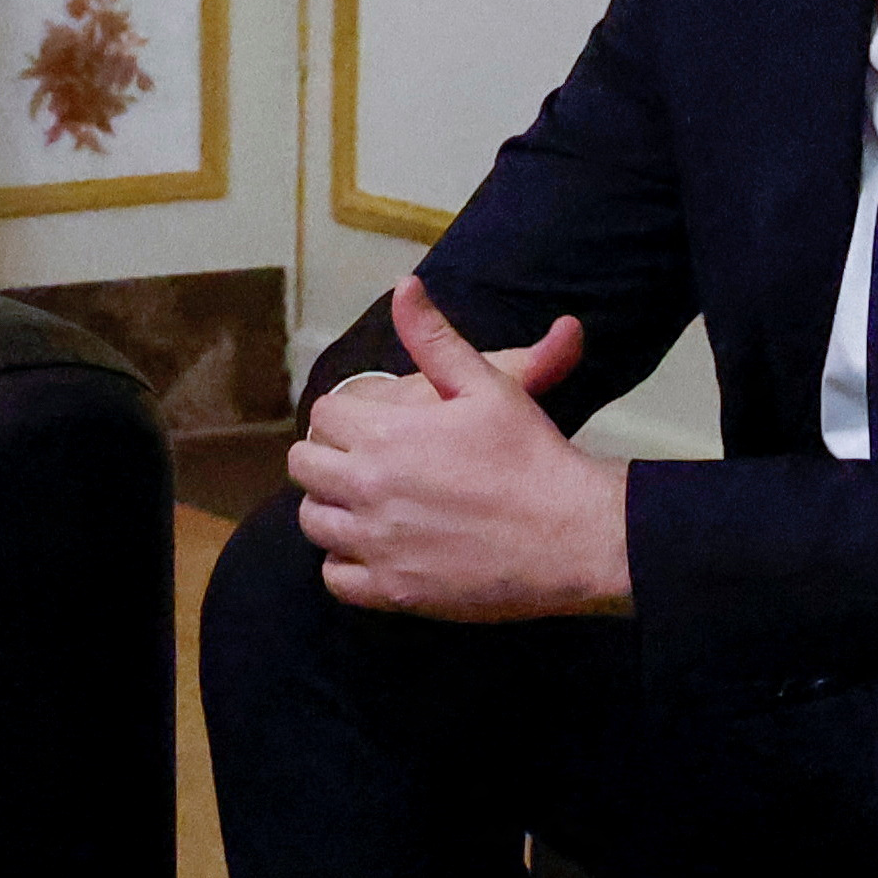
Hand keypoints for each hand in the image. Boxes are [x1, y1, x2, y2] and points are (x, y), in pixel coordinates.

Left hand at [285, 281, 632, 620]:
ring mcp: (378, 544)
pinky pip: (336, 579)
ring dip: (334, 510)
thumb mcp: (487, 384)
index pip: (323, 416)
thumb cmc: (532, 455)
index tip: (371, 425)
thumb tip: (404, 286)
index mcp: (385, 434)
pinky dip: (347, 565)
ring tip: (369, 506)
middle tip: (365, 464)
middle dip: (329, 460)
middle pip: (304, 467)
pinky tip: (378, 550)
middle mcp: (369, 489)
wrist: (573, 534)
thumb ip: (434, 339)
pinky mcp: (394, 591)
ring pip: (314, 523)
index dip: (345, 417)